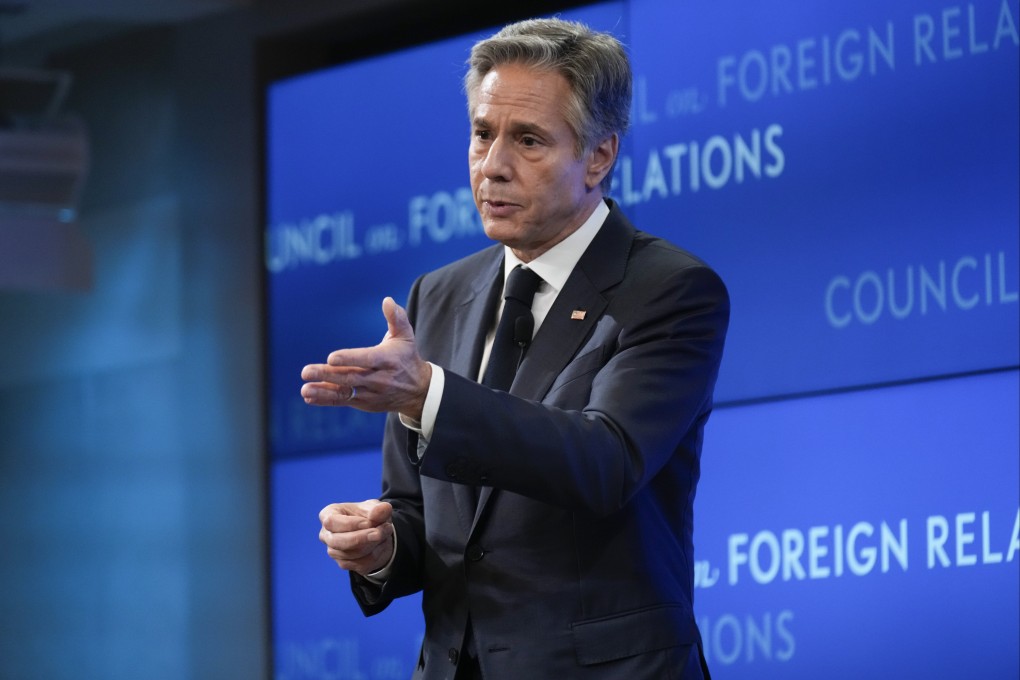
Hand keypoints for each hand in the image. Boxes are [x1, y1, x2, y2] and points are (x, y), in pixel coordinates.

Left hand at [301, 297, 431, 419]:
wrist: (418, 390)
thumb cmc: (406, 357)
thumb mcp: (406, 337)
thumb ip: (396, 318)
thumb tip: (387, 300)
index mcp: (388, 360)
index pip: (367, 359)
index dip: (349, 359)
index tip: (331, 358)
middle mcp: (380, 379)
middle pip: (351, 377)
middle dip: (327, 374)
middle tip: (306, 371)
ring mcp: (371, 393)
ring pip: (345, 392)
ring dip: (323, 391)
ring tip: (305, 389)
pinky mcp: (365, 403)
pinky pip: (344, 402)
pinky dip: (326, 400)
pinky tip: (309, 396)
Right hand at [318, 500, 394, 576]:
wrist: (375, 532)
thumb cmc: (369, 515)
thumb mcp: (375, 507)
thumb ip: (379, 508)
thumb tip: (383, 509)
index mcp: (328, 515)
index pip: (331, 522)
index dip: (351, 524)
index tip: (369, 523)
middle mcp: (326, 534)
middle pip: (337, 541)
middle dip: (361, 538)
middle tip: (379, 533)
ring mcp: (334, 551)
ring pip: (351, 554)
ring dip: (373, 544)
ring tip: (384, 533)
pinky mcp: (344, 563)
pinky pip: (360, 564)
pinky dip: (375, 554)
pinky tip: (380, 544)